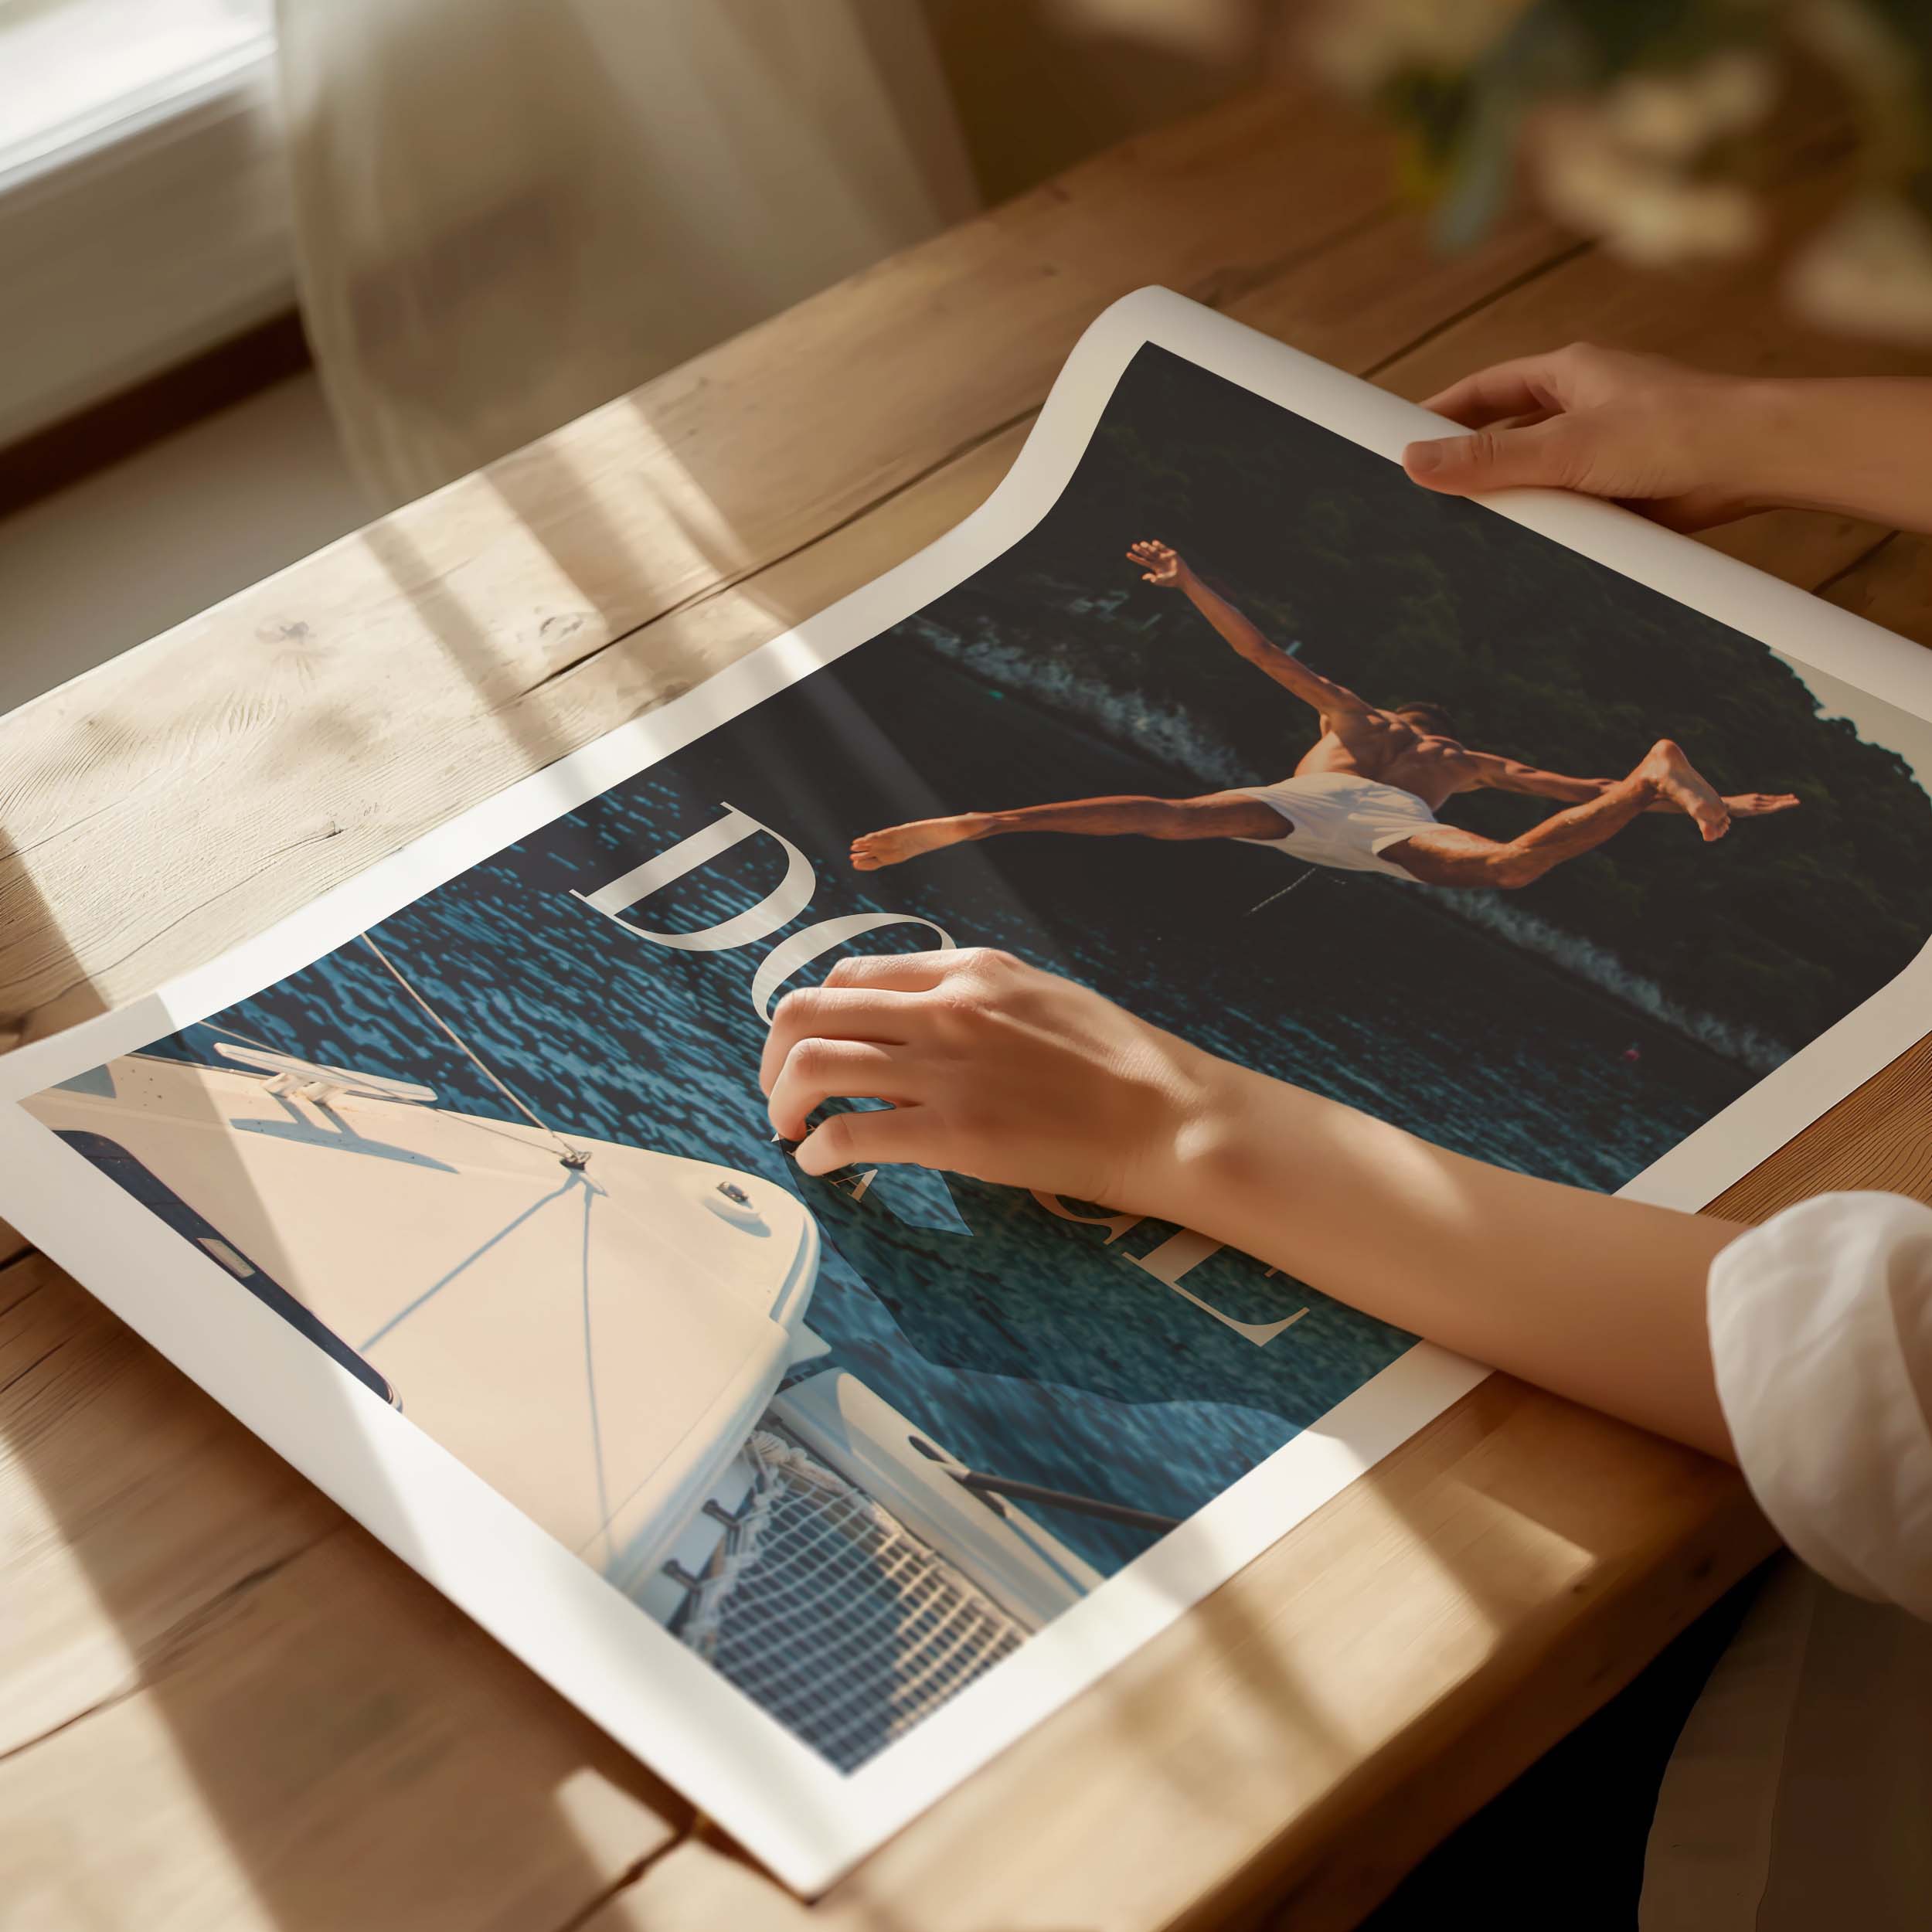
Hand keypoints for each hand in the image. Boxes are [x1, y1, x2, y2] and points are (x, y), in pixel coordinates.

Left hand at [760, 947, 1223, 1209]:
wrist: (1169, 1114)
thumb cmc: (1118, 1063)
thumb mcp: (1039, 997)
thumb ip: (971, 1001)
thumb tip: (909, 1032)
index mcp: (967, 969)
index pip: (851, 975)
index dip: (816, 1015)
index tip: (813, 1048)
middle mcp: (944, 1007)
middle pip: (809, 1011)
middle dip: (774, 1055)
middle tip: (779, 1092)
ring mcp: (946, 1069)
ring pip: (812, 1064)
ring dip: (781, 1100)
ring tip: (789, 1129)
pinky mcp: (953, 1133)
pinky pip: (849, 1133)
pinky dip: (818, 1150)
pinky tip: (822, 1164)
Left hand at [1126, 538, 1190, 586]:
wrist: (1182, 578)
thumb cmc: (1171, 581)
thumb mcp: (1160, 581)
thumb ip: (1152, 578)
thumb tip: (1143, 577)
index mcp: (1154, 567)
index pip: (1142, 561)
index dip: (1135, 558)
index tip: (1128, 554)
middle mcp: (1157, 560)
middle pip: (1146, 554)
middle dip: (1140, 550)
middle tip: (1133, 546)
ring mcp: (1164, 556)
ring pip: (1153, 550)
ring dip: (1148, 547)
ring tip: (1141, 543)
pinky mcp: (1170, 553)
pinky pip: (1163, 548)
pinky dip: (1159, 545)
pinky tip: (1153, 543)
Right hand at [1402, 343, 1772, 530]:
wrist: (1756, 461)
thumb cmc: (1673, 430)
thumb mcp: (1565, 446)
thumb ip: (1490, 458)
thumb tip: (1415, 461)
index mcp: (1569, 372)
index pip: (1484, 389)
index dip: (1441, 413)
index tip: (1401, 440)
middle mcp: (1586, 405)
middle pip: (1507, 433)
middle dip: (1471, 463)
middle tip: (1425, 496)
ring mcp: (1606, 447)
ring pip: (1539, 474)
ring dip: (1513, 500)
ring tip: (1468, 532)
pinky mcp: (1626, 488)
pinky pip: (1571, 506)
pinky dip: (1550, 526)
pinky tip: (1527, 551)